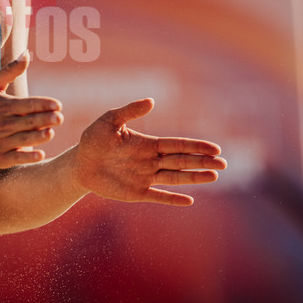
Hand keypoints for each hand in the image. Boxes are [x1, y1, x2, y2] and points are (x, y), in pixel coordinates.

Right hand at [0, 52, 62, 167]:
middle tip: (60, 118)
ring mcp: (2, 142)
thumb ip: (11, 70)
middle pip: (28, 122)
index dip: (43, 104)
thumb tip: (27, 53)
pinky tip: (40, 154)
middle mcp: (4, 124)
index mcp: (5, 106)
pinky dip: (28, 156)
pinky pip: (16, 158)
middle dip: (45, 120)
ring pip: (24, 140)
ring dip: (39, 137)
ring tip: (51, 133)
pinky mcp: (0, 158)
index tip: (57, 105)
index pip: (27, 104)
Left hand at [75, 98, 225, 205]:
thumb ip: (130, 111)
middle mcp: (151, 161)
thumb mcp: (110, 120)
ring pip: (175, 178)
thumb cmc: (94, 139)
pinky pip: (158, 197)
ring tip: (214, 176)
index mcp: (148, 144)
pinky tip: (189, 201)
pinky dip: (172, 199)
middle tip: (224, 164)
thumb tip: (152, 101)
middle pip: (182, 162)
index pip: (177, 145)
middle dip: (203, 162)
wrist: (79, 163)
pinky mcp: (136, 193)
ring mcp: (145, 178)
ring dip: (194, 178)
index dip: (196, 146)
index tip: (215, 149)